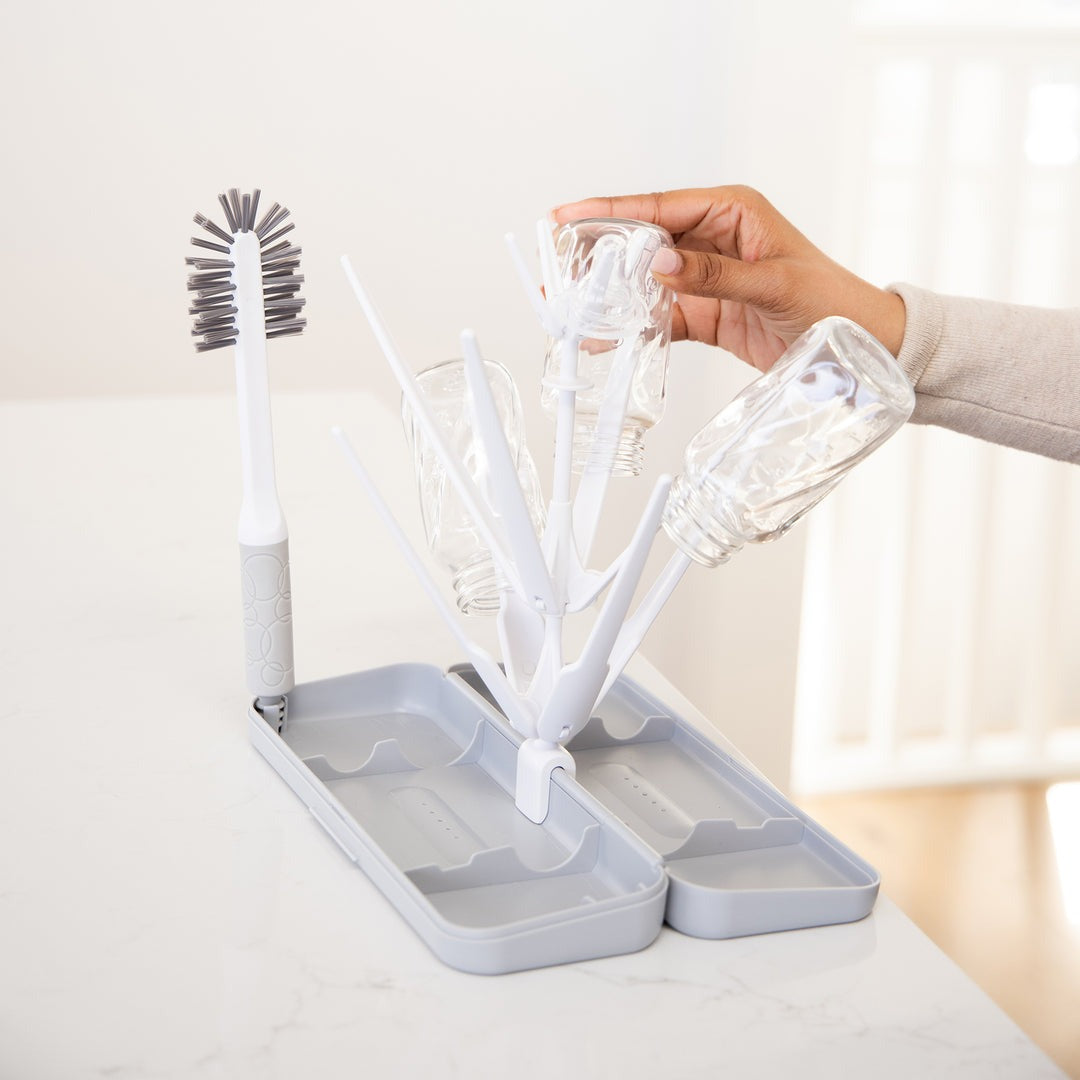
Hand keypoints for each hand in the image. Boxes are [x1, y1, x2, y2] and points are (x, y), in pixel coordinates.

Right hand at [553, 186, 904, 371]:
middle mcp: (713, 239)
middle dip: (600, 255)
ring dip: (611, 294)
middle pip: (642, 241)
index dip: (609, 212)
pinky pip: (660, 317)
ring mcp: (705, 278)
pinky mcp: (705, 313)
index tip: (567, 216)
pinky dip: (633, 328)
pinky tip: (605, 338)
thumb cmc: (831, 300)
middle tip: (558, 268)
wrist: (860, 345)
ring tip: (571, 306)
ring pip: (644, 281)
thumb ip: (713, 274)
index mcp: (731, 211)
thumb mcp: (774, 282)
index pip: (659, 207)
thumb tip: (659, 262)